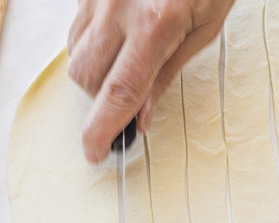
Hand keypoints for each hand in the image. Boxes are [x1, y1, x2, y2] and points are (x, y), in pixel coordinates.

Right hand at [67, 0, 233, 162]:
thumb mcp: (203, 30)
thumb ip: (165, 76)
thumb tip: (141, 117)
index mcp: (154, 24)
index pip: (118, 93)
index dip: (103, 130)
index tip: (96, 153)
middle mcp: (117, 8)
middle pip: (86, 79)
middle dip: (103, 99)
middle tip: (129, 96)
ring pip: (75, 55)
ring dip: (96, 72)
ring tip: (126, 59)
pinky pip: (76, 29)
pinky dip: (92, 45)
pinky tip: (117, 35)